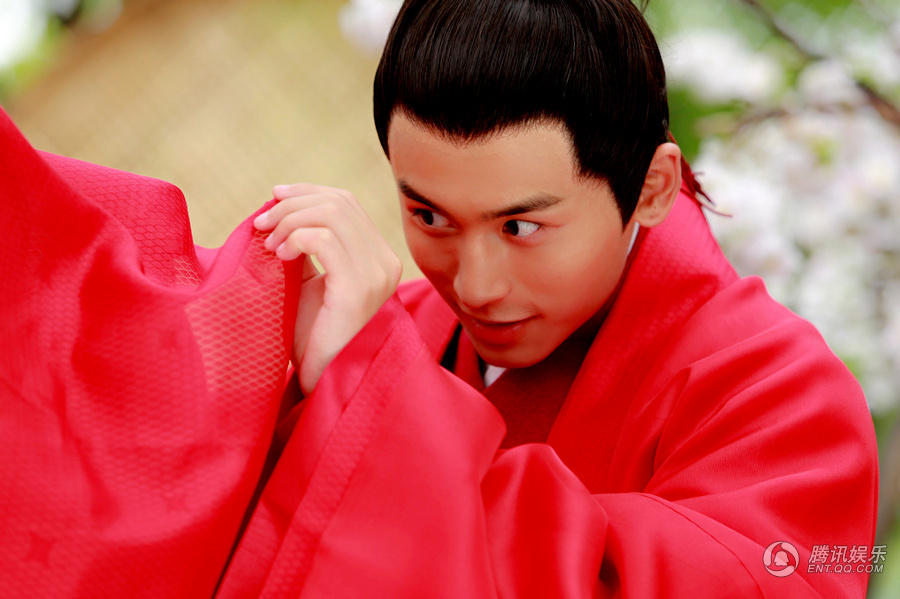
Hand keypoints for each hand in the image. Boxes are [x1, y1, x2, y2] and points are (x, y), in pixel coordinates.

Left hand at [254, 183, 401, 393]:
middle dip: (293, 204)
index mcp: (378, 257)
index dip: (307, 192)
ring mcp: (376, 274)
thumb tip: (281, 205)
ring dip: (290, 220)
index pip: (346, 203)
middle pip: (339, 202)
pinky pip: (325, 240)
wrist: (321, 377)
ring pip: (331, 215)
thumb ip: (306, 245)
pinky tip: (280, 254)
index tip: (274, 197)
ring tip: (268, 243)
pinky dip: (296, 238)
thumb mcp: (310, 280)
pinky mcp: (357, 288)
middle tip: (262, 223)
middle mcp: (385, 262)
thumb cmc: (312, 336)